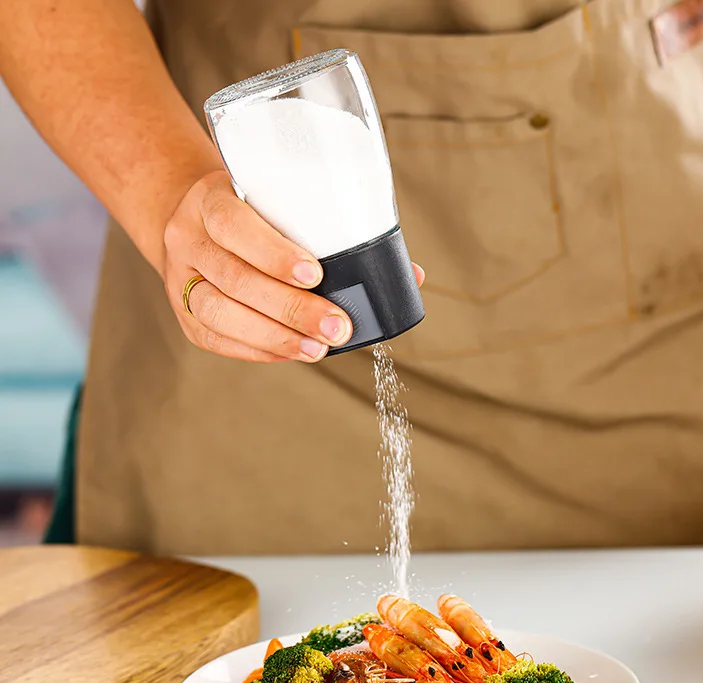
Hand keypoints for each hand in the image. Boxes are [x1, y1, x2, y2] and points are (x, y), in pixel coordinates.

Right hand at [162, 171, 424, 362]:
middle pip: (234, 278)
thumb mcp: (281, 200)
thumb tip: (411, 275)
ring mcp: (180, 277)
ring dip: (273, 336)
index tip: (317, 274)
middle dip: (290, 308)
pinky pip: (215, 337)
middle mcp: (188, 237)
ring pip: (218, 312)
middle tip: (337, 327)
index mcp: (211, 199)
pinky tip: (291, 352)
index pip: (234, 224)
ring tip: (317, 349)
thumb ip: (335, 231)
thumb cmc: (255, 208)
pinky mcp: (183, 312)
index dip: (273, 252)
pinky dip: (257, 349)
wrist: (188, 214)